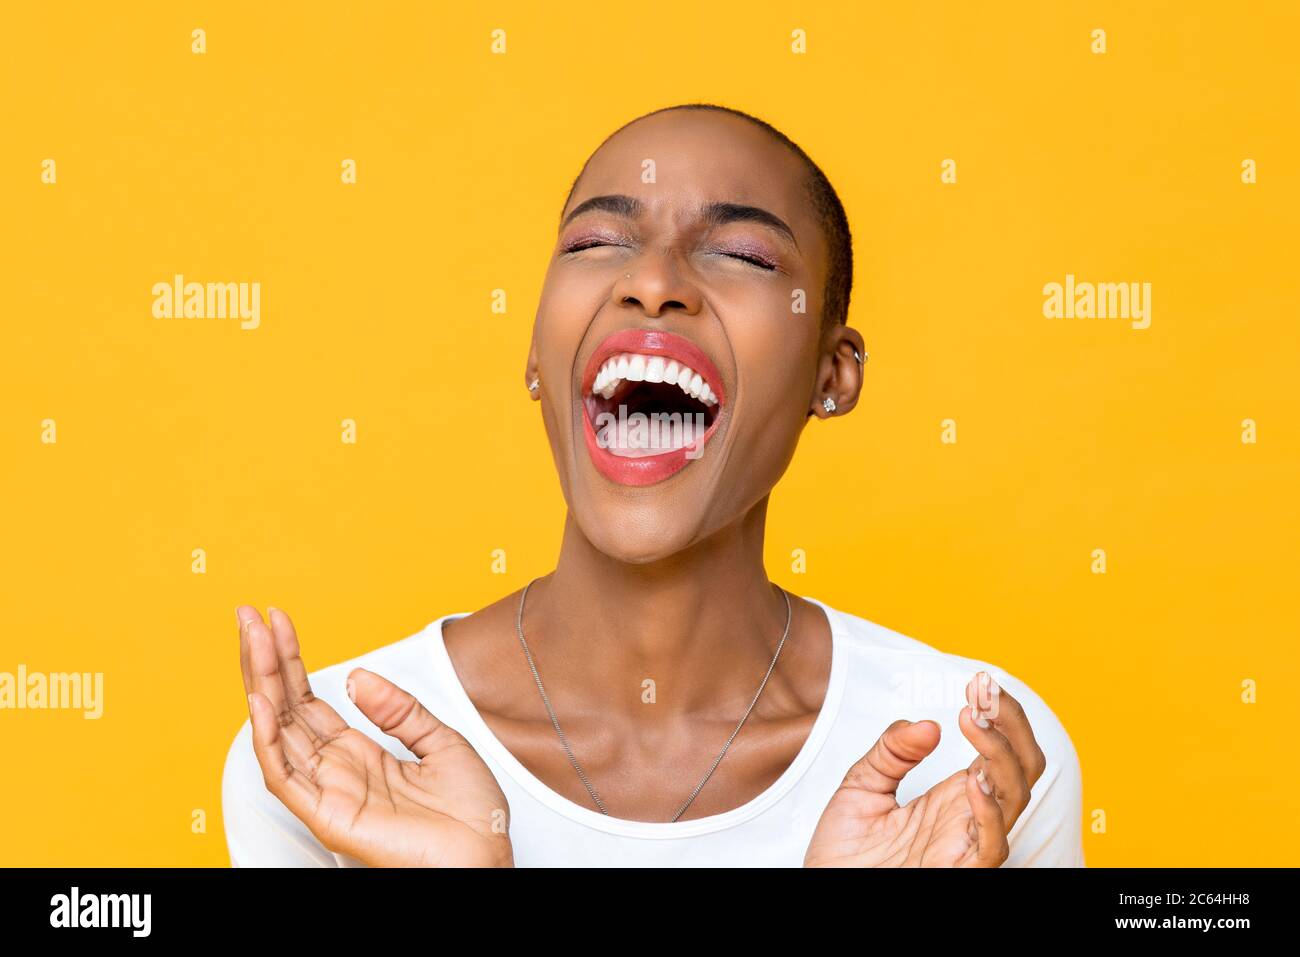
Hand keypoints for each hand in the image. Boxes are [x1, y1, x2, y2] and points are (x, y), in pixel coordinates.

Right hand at [237, 605, 512, 866]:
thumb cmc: (470, 817)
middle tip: (249, 616)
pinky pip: (286, 776)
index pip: (310, 699)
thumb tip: (358, 676)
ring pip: (278, 732)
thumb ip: (400, 709)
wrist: (486, 856)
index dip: (292, 659)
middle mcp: (336, 770)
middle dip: (266, 660)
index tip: (278, 621)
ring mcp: (328, 792)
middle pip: (286, 707)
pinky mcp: (328, 816)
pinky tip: (261, 701)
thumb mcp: (442, 742)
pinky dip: (268, 739)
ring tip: (253, 639)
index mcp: (359, 754)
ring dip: (262, 683)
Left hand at [804, 671, 1046, 866]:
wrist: (824, 888)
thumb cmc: (844, 853)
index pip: (999, 749)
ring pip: (1016, 799)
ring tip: (974, 720)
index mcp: (954, 797)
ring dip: (1001, 754)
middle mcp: (968, 818)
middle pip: (1022, 767)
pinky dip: (990, 811)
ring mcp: (966, 845)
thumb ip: (892, 751)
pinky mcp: (959, 871)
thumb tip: (927, 724)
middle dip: (1012, 724)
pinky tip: (974, 780)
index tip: (979, 683)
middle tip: (984, 691)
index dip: (999, 714)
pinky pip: (992, 846)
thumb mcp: (861, 785)